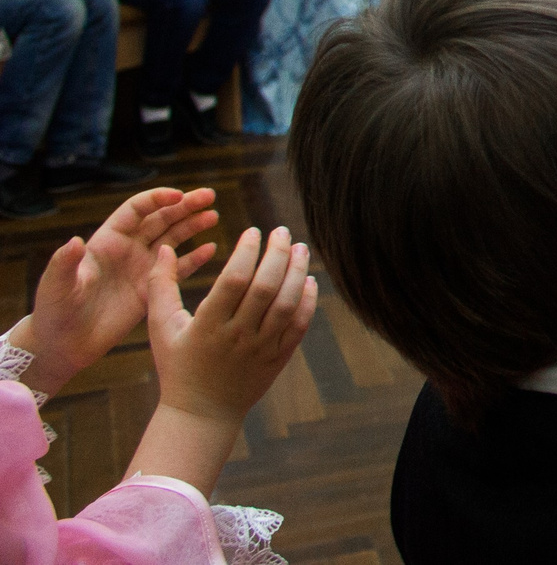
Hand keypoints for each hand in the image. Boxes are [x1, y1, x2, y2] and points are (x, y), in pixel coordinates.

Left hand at [6, 188, 221, 393]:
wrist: (63, 345)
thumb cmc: (54, 312)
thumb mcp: (56, 285)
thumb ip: (65, 263)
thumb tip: (74, 241)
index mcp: (107, 241)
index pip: (136, 210)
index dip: (157, 199)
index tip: (178, 195)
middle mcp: (127, 250)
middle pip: (161, 219)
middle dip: (185, 206)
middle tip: (210, 196)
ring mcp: (141, 269)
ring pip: (172, 239)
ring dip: (193, 226)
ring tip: (214, 217)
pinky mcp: (151, 291)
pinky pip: (177, 270)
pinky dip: (195, 259)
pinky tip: (212, 249)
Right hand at [147, 227, 316, 424]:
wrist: (201, 413)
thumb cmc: (177, 365)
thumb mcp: (160, 327)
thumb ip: (161, 286)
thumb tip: (164, 247)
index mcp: (207, 326)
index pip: (234, 279)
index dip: (247, 251)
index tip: (253, 231)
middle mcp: (237, 336)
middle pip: (265, 287)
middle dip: (277, 254)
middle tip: (281, 231)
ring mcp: (261, 348)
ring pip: (286, 303)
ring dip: (297, 272)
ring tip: (300, 248)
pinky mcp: (278, 358)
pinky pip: (298, 325)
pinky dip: (307, 301)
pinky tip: (308, 280)